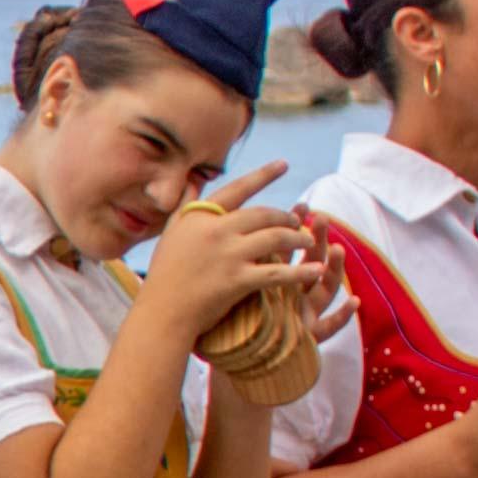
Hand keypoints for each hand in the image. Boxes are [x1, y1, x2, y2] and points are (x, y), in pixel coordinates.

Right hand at [122, 163, 313, 345]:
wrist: (161, 313)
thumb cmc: (164, 275)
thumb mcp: (171, 232)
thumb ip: (185, 205)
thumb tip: (192, 180)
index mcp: (200, 216)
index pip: (238, 189)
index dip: (263, 175)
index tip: (284, 164)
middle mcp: (215, 230)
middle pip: (263, 214)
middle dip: (286, 216)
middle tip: (298, 221)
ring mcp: (227, 255)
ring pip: (275, 237)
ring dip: (298, 238)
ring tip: (309, 241)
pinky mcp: (237, 280)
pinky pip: (278, 272)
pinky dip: (300, 271)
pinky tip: (317, 270)